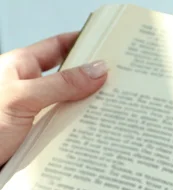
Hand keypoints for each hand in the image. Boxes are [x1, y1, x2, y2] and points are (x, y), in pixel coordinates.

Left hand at [0, 32, 107, 164]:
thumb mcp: (22, 99)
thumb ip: (60, 84)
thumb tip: (98, 70)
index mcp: (22, 67)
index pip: (59, 47)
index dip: (85, 42)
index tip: (112, 45)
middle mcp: (31, 88)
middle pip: (72, 77)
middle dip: (96, 79)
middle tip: (125, 81)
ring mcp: (37, 112)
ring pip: (73, 105)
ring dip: (92, 110)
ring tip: (120, 109)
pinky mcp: (42, 136)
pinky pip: (69, 129)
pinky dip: (85, 132)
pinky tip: (101, 134)